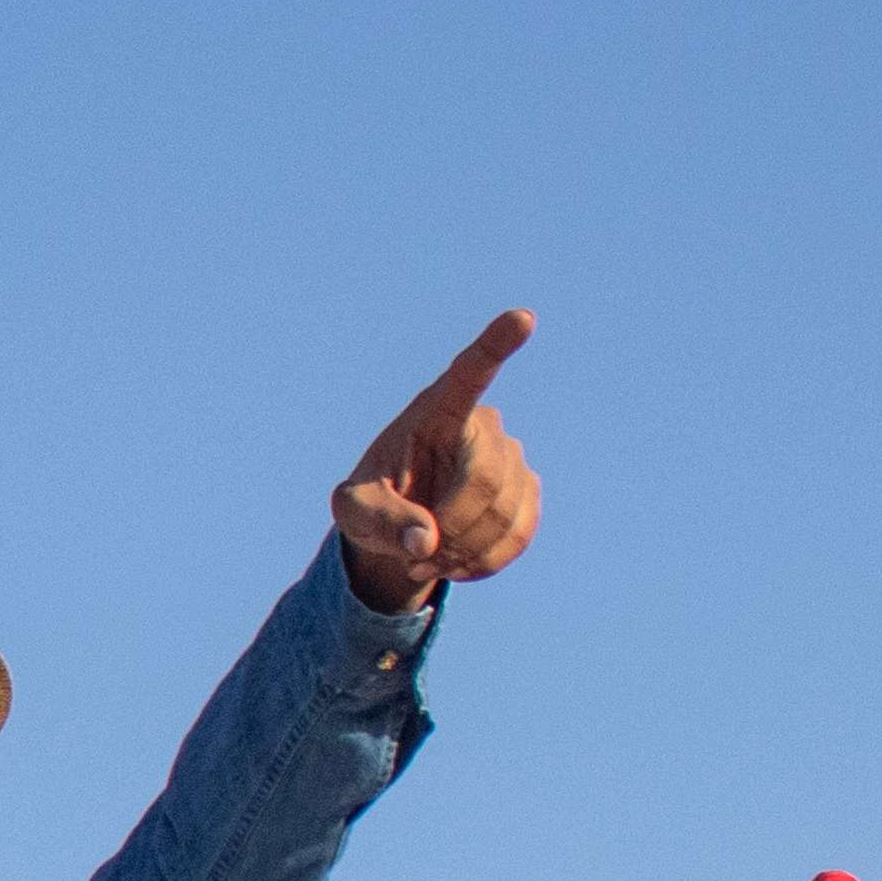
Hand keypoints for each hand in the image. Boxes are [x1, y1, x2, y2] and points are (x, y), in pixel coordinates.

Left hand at [330, 310, 541, 613]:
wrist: (398, 529)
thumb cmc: (371, 503)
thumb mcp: (354, 511)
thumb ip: (381, 520)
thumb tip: (424, 541)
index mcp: (437, 411)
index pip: (470, 372)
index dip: (496, 345)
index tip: (523, 317)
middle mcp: (483, 426)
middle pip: (487, 478)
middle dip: (453, 527)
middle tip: (417, 555)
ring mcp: (512, 459)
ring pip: (506, 514)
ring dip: (463, 552)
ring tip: (426, 561)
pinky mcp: (527, 494)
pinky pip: (520, 535)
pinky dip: (485, 563)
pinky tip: (454, 564)